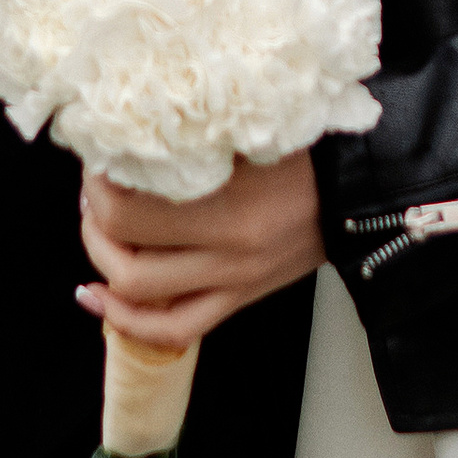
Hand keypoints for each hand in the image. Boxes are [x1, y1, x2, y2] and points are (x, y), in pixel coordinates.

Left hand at [75, 151, 326, 353]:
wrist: (363, 191)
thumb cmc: (310, 149)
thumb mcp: (252, 129)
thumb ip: (196, 135)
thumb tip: (130, 129)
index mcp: (231, 206)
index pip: (129, 208)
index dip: (98, 183)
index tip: (97, 156)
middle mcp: (229, 252)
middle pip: (126, 254)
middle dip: (95, 221)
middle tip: (94, 189)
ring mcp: (234, 282)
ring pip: (141, 295)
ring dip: (103, 263)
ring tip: (98, 230)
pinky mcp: (240, 298)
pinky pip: (175, 328)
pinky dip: (128, 320)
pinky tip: (99, 296)